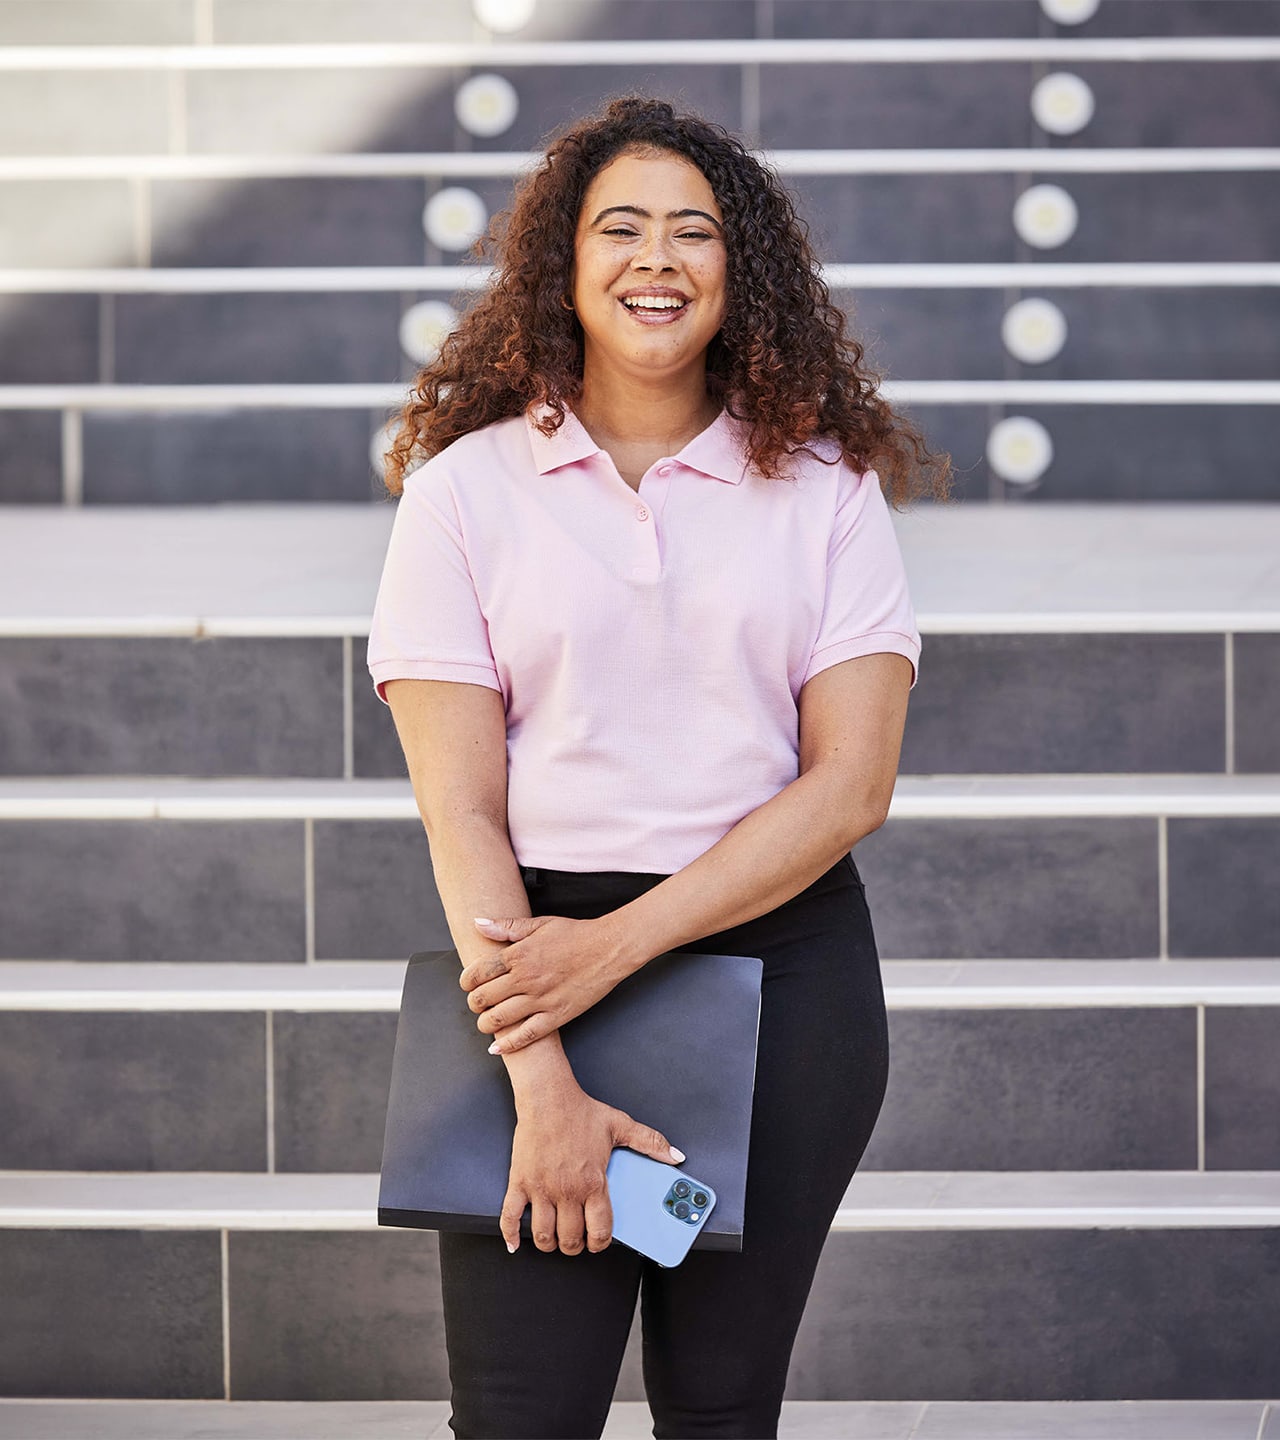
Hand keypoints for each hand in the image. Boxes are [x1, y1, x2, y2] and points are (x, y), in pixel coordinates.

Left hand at [461, 914, 630, 1054]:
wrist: (609, 948)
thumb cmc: (576, 934)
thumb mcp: (540, 923)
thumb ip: (507, 926)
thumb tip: (478, 924)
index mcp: (519, 954)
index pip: (478, 972)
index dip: (466, 981)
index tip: (468, 984)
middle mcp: (526, 978)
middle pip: (484, 998)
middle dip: (473, 1002)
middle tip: (476, 1003)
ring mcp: (541, 999)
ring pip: (499, 1019)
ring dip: (485, 1023)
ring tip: (485, 1022)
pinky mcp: (557, 1016)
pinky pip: (526, 1035)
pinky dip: (508, 1044)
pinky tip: (497, 1047)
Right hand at [502, 1075, 684, 1255]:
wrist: (547, 1096)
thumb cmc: (580, 1111)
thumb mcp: (620, 1125)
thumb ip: (650, 1143)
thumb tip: (675, 1157)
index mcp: (593, 1181)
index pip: (600, 1229)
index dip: (600, 1243)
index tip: (599, 1241)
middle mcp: (567, 1190)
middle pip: (570, 1239)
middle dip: (575, 1246)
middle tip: (576, 1240)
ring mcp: (541, 1188)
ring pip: (543, 1235)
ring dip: (549, 1244)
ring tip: (554, 1239)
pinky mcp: (520, 1182)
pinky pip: (509, 1217)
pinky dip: (510, 1234)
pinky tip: (515, 1242)